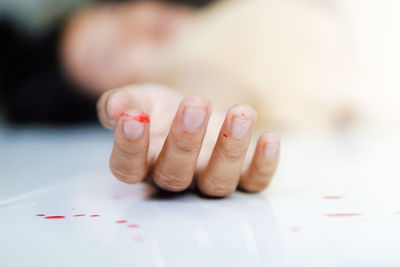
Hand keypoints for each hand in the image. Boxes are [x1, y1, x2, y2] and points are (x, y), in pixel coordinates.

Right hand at [97, 84, 279, 196]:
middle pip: (175, 175)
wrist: (196, 112)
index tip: (134, 118)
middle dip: (185, 141)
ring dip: (230, 149)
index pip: (128, 167)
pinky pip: (255, 183)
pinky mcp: (242, 177)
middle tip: (195, 103)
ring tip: (240, 112)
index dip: (129, 148)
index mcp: (143, 164)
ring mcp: (209, 180)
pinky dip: (263, 165)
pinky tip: (269, 138)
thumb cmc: (163, 110)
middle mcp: (176, 179)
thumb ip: (123, 102)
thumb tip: (115, 108)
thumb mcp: (140, 99)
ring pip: (217, 181)